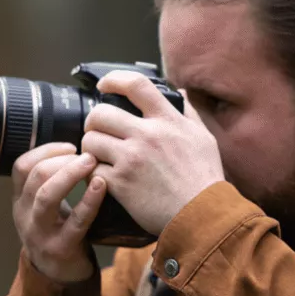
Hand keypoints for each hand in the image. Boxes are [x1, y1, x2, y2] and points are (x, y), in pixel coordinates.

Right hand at [11, 142, 107, 282]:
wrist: (59, 275)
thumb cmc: (58, 232)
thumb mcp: (45, 206)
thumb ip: (51, 180)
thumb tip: (75, 147)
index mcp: (20, 200)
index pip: (21, 166)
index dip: (45, 150)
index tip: (70, 146)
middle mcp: (25, 214)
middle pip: (34, 175)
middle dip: (62, 159)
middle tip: (87, 154)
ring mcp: (40, 232)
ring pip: (46, 195)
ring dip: (69, 174)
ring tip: (91, 163)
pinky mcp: (61, 247)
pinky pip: (76, 221)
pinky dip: (89, 201)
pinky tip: (101, 185)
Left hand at [81, 70, 224, 235]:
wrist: (202, 215)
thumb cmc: (204, 178)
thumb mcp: (204, 138)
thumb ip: (188, 113)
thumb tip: (180, 92)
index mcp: (168, 120)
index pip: (136, 85)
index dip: (114, 79)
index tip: (104, 86)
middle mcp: (148, 135)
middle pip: (101, 113)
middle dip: (93, 121)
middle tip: (97, 131)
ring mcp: (132, 159)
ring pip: (90, 140)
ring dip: (90, 147)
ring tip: (98, 155)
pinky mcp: (121, 183)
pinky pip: (92, 170)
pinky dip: (92, 173)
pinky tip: (102, 177)